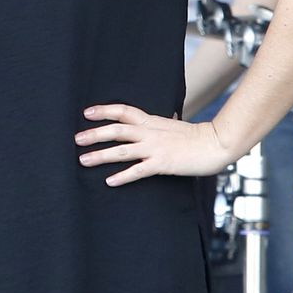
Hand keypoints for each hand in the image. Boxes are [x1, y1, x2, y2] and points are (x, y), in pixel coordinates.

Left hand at [75, 104, 236, 186]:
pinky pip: (138, 171)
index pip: (123, 111)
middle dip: (94, 134)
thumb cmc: (197, 136)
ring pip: (122, 150)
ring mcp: (155, 148)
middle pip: (116, 130)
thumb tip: (167, 115)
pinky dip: (123, 176)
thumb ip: (164, 123)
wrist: (216, 144)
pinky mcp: (162, 164)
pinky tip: (109, 181)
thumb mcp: (175, 125)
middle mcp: (149, 133)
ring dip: (101, 155)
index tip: (87, 113)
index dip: (104, 110)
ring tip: (84, 160)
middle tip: (77, 139)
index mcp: (152, 121)